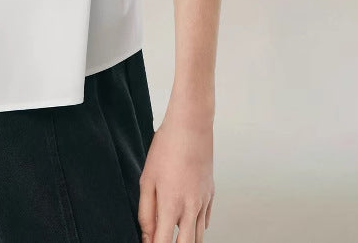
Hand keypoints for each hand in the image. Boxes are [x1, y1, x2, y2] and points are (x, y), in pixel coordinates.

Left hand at [138, 109, 213, 241]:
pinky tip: (188, 223)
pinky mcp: (211, 194)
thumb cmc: (166, 148)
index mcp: (171, 205)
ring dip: (187, 241)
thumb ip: (145, 213)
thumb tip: (146, 237)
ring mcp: (203, 202)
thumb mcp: (147, 180)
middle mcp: (191, 208)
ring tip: (174, 234)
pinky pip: (206, 221)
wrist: (191, 125)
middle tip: (163, 240)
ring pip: (199, 237)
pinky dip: (197, 227)